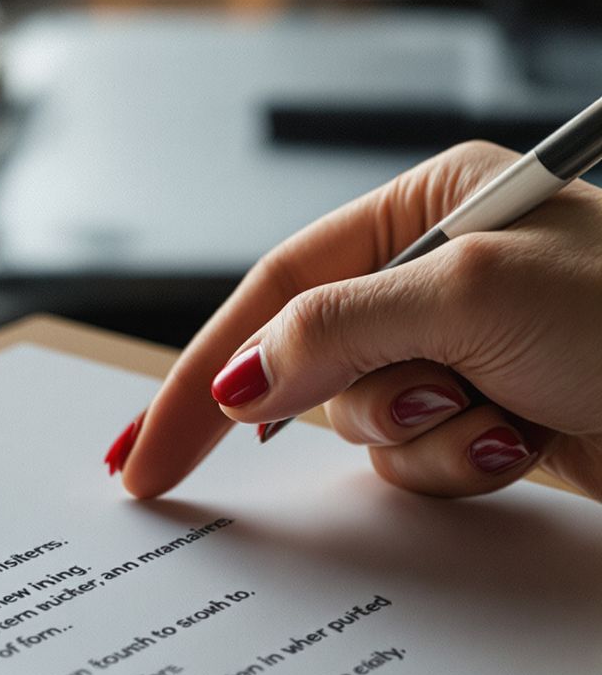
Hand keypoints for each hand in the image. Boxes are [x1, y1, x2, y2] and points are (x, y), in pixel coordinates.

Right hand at [114, 141, 601, 503]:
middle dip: (363, 400)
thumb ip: (335, 333)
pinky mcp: (490, 416)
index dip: (205, 368)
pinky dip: (462, 464)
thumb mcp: (469, 297)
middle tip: (425, 407)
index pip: (278, 286)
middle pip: (316, 361)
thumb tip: (241, 377)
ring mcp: (463, 351)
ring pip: (366, 424)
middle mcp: (438, 275)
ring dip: (428, 437)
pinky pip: (420, 462)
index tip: (146, 453)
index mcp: (427, 210)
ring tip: (505, 414)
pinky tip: (527, 439)